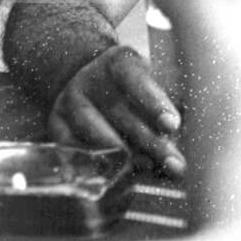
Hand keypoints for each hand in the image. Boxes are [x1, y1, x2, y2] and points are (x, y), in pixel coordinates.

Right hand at [48, 45, 184, 175]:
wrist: (90, 81)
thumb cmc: (133, 85)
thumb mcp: (151, 81)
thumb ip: (167, 101)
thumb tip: (185, 134)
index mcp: (119, 62)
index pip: (136, 80)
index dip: (154, 103)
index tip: (172, 126)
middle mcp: (90, 79)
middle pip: (121, 113)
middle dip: (151, 142)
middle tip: (174, 164)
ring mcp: (69, 102)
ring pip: (96, 133)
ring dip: (124, 157)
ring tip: (149, 170)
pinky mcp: (55, 124)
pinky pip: (73, 149)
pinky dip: (94, 165)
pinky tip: (115, 179)